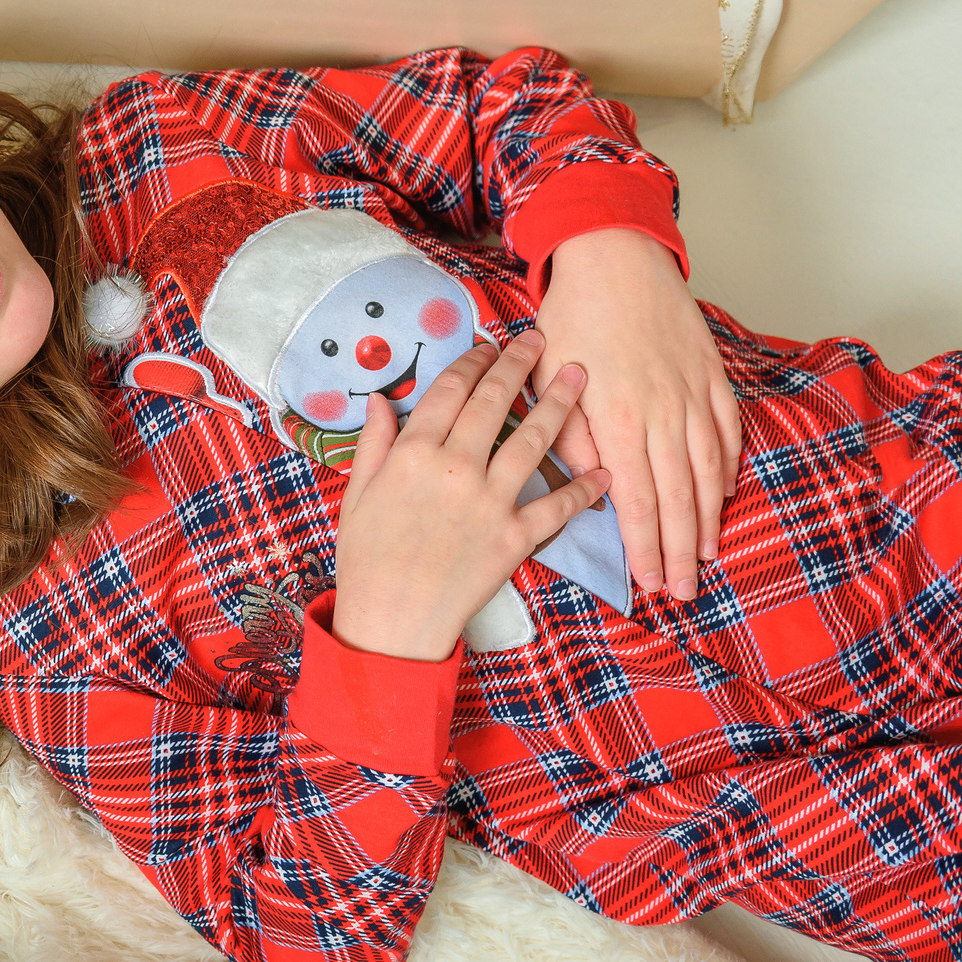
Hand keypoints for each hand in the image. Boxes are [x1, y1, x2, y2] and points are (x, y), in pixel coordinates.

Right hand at [331, 333, 610, 661]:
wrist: (391, 621)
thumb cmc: (366, 559)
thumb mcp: (357, 494)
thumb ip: (375, 443)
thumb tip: (382, 400)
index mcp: (414, 453)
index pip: (450, 389)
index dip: (473, 361)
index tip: (489, 345)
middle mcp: (456, 468)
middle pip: (495, 402)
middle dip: (520, 364)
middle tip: (541, 341)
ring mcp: (490, 502)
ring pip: (534, 440)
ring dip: (560, 404)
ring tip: (578, 377)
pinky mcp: (515, 537)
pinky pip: (557, 505)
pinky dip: (584, 488)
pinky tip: (604, 472)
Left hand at [535, 230, 740, 602]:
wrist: (616, 255)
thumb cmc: (573, 315)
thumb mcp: (548, 376)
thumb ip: (567, 434)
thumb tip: (589, 484)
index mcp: (616, 417)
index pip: (634, 498)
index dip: (644, 545)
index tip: (651, 582)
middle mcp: (661, 412)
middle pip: (675, 495)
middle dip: (678, 550)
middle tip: (684, 591)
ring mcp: (692, 394)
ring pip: (705, 469)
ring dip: (706, 518)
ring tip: (705, 555)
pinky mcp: (711, 375)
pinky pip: (726, 431)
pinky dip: (727, 466)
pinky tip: (723, 494)